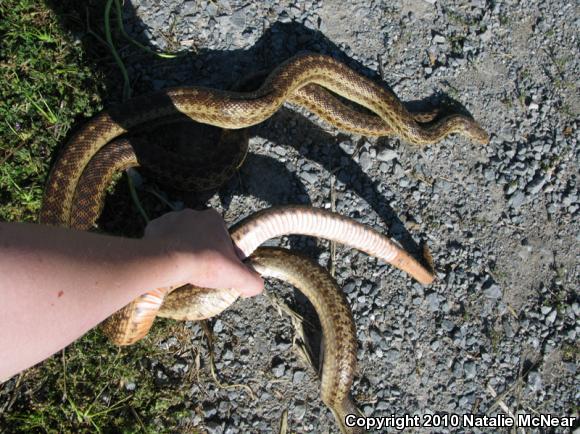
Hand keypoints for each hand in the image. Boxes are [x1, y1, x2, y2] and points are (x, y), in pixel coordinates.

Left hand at [144, 209, 263, 296]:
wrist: (167, 261)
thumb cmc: (205, 263)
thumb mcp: (236, 276)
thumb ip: (252, 281)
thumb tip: (256, 287)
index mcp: (214, 218)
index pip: (223, 236)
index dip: (223, 252)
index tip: (219, 268)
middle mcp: (193, 213)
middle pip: (201, 235)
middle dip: (202, 249)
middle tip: (200, 270)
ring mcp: (172, 218)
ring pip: (181, 235)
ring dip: (183, 248)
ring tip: (182, 268)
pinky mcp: (154, 226)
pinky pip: (161, 237)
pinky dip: (164, 248)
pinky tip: (166, 263)